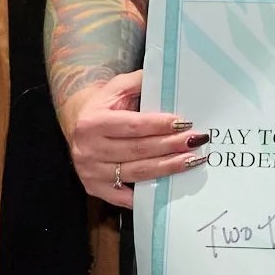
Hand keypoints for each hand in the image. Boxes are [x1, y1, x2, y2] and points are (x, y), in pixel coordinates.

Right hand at [63, 70, 207, 206]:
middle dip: (170, 146)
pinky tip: (170, 188)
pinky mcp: (95, 188)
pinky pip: (125, 197)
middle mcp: (87, 149)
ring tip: (192, 160)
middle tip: (196, 141)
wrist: (78, 125)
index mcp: (92, 123)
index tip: (184, 124)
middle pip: (137, 150)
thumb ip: (140, 81)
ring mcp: (90, 172)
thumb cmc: (105, 105)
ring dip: (167, 168)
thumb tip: (168, 77)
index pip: (133, 126)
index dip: (159, 126)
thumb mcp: (118, 87)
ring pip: (136, 173)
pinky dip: (148, 194)